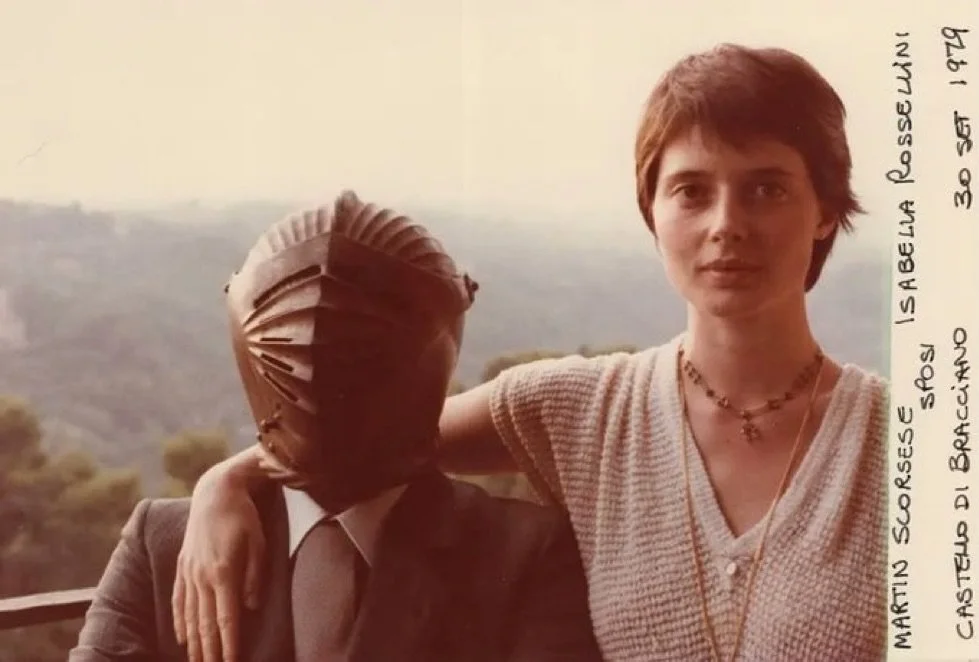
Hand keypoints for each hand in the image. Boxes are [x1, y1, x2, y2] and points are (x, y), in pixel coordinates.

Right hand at [172, 464, 265, 661]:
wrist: (215, 493)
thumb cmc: (243, 517)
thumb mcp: (259, 543)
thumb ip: (255, 577)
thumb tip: (251, 607)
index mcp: (224, 572)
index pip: (227, 618)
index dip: (229, 644)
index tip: (231, 661)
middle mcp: (202, 576)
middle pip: (206, 623)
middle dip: (210, 650)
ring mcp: (189, 572)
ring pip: (191, 615)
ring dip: (194, 641)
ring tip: (197, 661)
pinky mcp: (183, 566)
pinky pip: (179, 600)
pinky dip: (180, 621)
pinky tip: (182, 636)